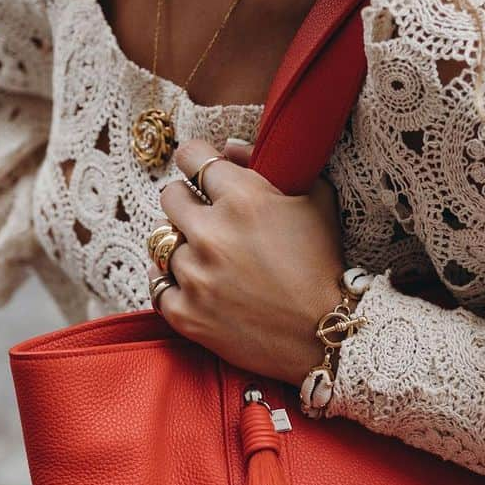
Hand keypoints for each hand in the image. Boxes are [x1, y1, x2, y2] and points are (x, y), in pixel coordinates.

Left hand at [147, 137, 345, 385]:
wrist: (327, 334)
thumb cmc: (325, 264)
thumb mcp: (315, 199)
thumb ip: (270, 165)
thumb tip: (228, 149)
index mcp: (242, 199)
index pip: (191, 157)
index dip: (194, 159)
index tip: (198, 169)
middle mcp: (210, 233)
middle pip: (169, 197)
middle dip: (186, 201)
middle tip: (204, 215)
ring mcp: (194, 275)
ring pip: (162, 243)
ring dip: (182, 246)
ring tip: (206, 256)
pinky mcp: (186, 314)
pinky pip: (156, 285)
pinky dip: (170, 282)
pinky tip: (191, 282)